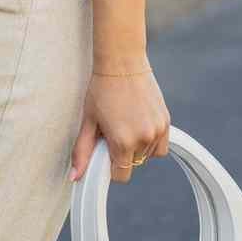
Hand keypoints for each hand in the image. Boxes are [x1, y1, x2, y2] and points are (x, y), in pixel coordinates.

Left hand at [70, 59, 169, 181]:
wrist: (122, 63)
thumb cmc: (101, 90)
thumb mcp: (88, 122)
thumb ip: (82, 152)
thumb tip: (75, 177)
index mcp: (123, 142)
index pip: (121, 176)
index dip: (111, 168)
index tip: (106, 153)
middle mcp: (144, 139)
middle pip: (134, 165)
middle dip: (122, 155)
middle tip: (114, 132)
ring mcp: (157, 130)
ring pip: (148, 156)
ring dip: (137, 148)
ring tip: (126, 124)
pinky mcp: (166, 122)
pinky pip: (161, 146)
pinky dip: (151, 142)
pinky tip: (139, 125)